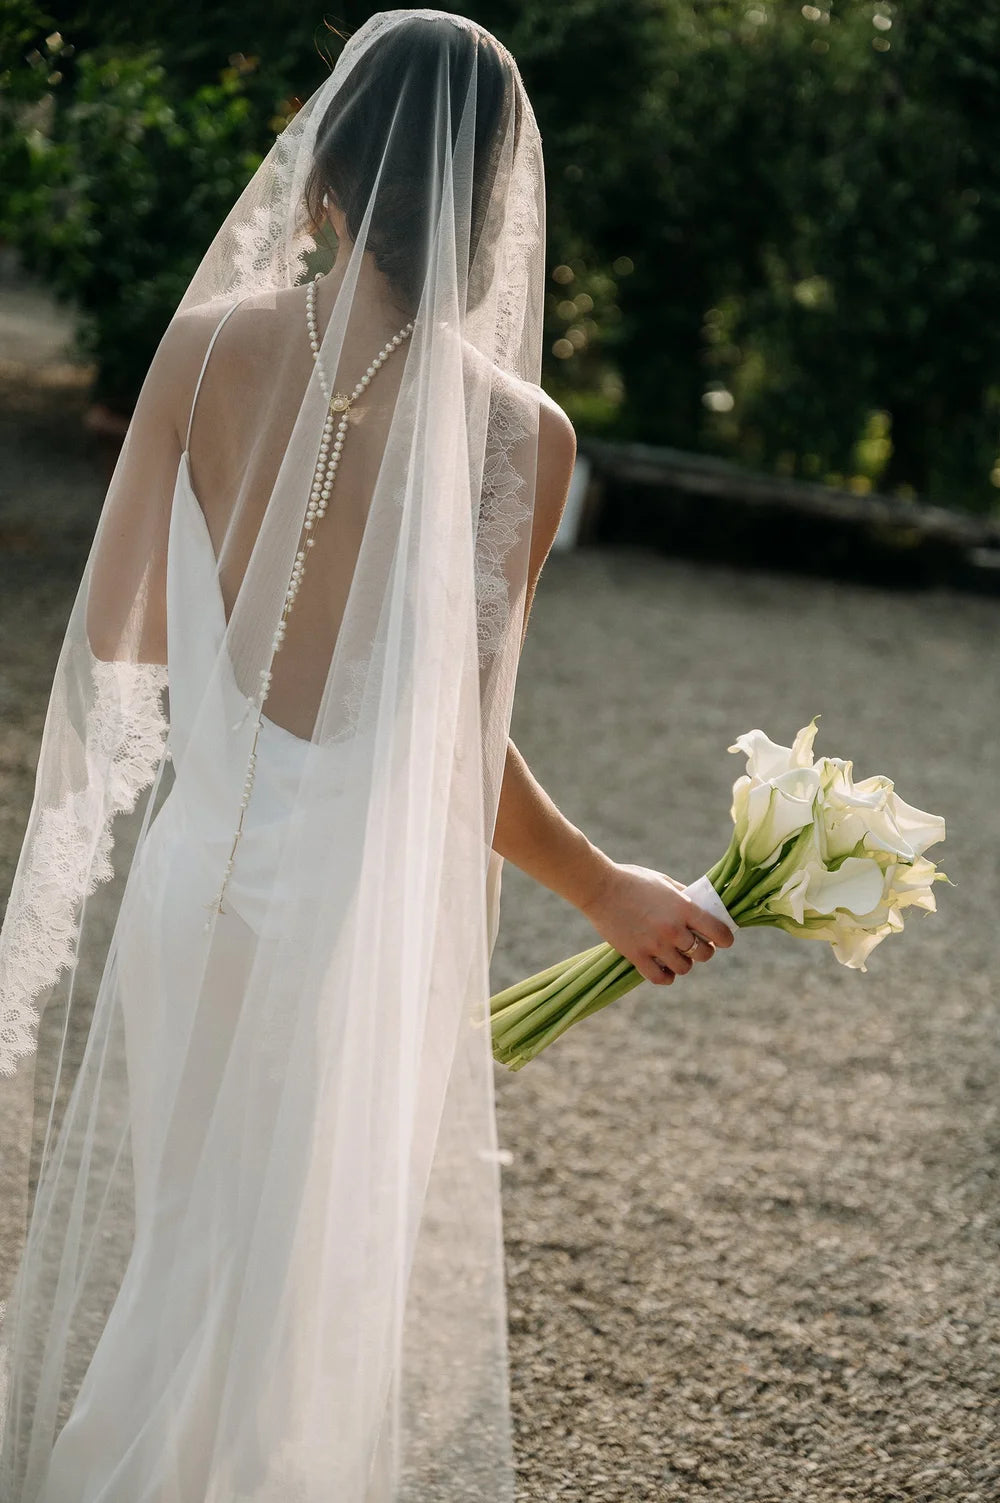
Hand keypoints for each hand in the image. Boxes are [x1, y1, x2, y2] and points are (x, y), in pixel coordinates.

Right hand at [578, 861, 734, 985]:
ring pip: (684, 968)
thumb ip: (685, 896)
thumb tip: (704, 907)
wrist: (599, 887)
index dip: (726, 938)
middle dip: (705, 951)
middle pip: (704, 954)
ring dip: (684, 963)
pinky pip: (660, 978)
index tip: (723, 939)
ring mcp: (655, 945)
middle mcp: (673, 929)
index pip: (719, 932)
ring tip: (676, 955)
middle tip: (697, 945)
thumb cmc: (632, 880)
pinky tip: (664, 968)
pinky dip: (666, 977)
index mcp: (684, 908)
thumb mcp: (664, 882)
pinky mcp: (636, 956)